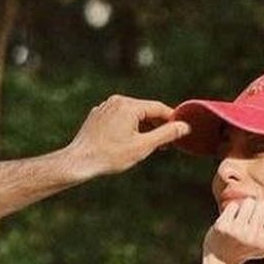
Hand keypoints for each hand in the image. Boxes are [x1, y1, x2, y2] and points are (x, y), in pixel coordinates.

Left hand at [62, 96, 190, 180]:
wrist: (78, 162)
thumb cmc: (110, 156)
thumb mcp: (143, 146)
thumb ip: (166, 134)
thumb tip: (184, 126)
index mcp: (129, 105)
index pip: (159, 108)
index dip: (172, 120)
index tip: (181, 131)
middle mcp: (116, 101)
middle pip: (145, 110)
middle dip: (157, 126)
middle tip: (168, 143)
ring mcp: (105, 107)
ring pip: (132, 115)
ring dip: (144, 128)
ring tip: (151, 146)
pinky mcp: (97, 116)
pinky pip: (119, 118)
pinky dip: (129, 128)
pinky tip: (131, 143)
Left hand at [203, 195, 263, 263]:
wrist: (220, 256)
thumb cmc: (247, 248)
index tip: (263, 222)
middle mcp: (253, 238)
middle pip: (263, 205)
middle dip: (258, 209)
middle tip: (250, 222)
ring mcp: (237, 232)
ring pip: (249, 202)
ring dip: (245, 207)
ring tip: (241, 220)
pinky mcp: (223, 226)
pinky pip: (233, 205)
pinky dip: (232, 209)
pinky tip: (230, 220)